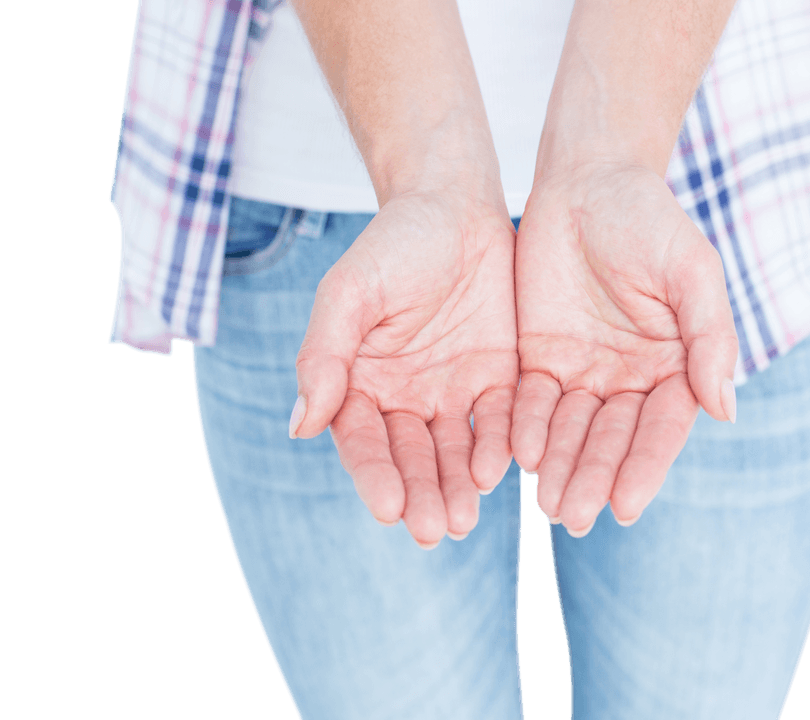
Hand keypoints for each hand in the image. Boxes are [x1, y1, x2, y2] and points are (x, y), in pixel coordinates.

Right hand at [290, 192, 517, 549]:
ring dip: (459, 484)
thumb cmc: (393, 243)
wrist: (455, 205)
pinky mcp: (498, 377)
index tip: (389, 508)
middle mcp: (406, 396)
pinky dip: (500, 444)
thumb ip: (326, 355)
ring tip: (465, 517)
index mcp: (361, 382)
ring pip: (456, 449)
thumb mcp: (351, 292)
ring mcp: (453, 389)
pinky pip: (499, 419)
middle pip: (412, 457)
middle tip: (433, 530)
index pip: (364, 440)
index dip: (375, 475)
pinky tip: (502, 469)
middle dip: (421, 494)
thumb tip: (300, 425)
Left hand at [512, 164, 738, 536]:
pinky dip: (527, 429)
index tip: (625, 507)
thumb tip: (726, 410)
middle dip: (595, 478)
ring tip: (547, 505)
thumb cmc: (649, 219)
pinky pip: (532, 403)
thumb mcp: (691, 271)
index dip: (645, 467)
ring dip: (560, 468)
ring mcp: (585, 371)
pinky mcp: (540, 359)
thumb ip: (710, 336)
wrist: (585, 179)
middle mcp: (631, 378)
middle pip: (612, 440)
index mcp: (676, 365)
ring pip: (571, 431)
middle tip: (573, 518)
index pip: (662, 429)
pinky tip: (519, 456)